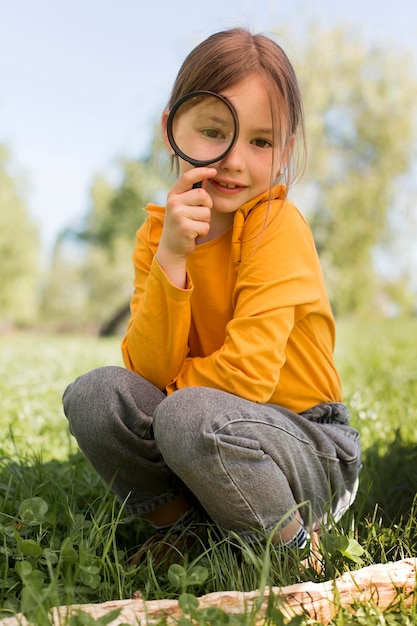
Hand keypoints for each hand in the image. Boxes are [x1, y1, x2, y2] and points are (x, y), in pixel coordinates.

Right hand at [155, 167, 216, 286]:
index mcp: (173, 195)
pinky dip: (203, 232)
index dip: (202, 172)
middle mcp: (174, 203)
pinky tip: (193, 235)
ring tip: (193, 226)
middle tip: (197, 216)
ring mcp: (178, 215)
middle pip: (203, 195)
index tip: (213, 171)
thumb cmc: (181, 225)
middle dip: (207, 206)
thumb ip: (191, 194)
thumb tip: (207, 175)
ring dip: (204, 222)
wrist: (171, 248)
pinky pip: (205, 226)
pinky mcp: (185, 228)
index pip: (188, 177)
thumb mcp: (181, 207)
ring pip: (206, 212)